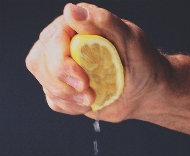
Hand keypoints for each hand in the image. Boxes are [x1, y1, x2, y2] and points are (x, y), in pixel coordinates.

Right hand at [25, 2, 169, 121]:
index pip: (51, 41)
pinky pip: (54, 101)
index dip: (61, 63)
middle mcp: (64, 45)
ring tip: (93, 98)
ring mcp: (63, 69)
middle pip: (39, 63)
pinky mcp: (66, 90)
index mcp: (76, 27)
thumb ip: (103, 21)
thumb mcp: (129, 38)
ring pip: (46, 84)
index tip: (84, 80)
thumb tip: (71, 11)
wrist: (147, 90)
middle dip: (62, 84)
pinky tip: (89, 103)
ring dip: (69, 98)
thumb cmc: (142, 61)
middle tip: (89, 91)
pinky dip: (70, 107)